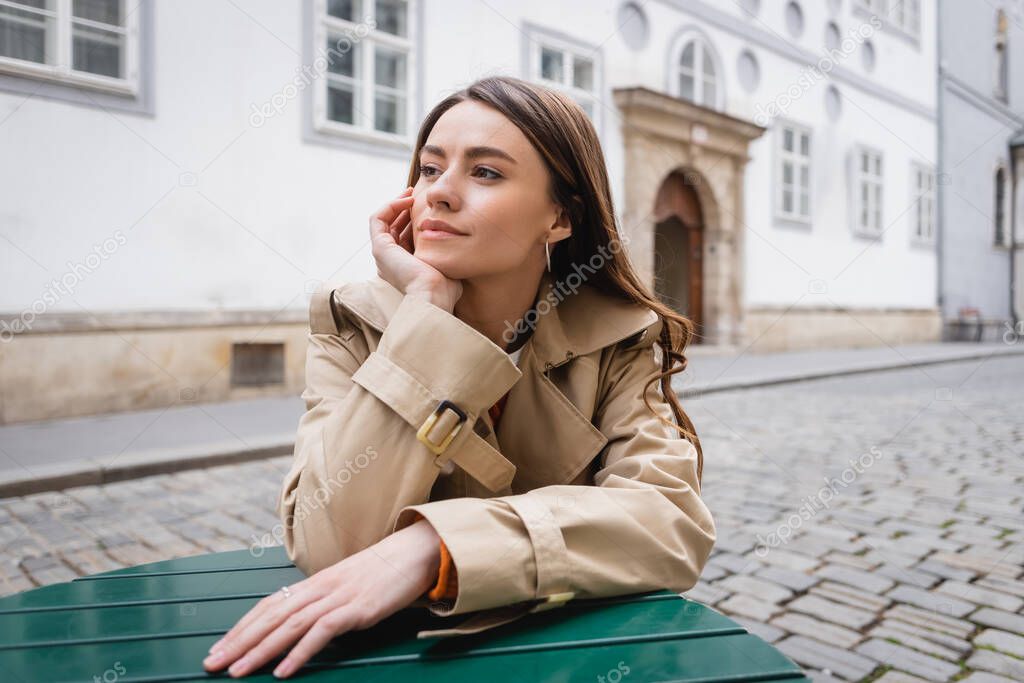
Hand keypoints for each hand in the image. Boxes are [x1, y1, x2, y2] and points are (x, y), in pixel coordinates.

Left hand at [202, 519, 441, 677]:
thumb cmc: (382, 573)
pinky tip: (283, 671)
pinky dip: (300, 652)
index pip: (268, 605)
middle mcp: (319, 588)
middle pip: (270, 617)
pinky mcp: (357, 608)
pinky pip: (322, 632)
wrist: (415, 553)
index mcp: (314, 583)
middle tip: (211, 664)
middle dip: (238, 642)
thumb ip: (323, 602)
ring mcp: (337, 597)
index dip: (241, 627)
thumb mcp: (346, 586)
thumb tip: (300, 624)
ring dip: (260, 651)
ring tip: (237, 672)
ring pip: (289, 626)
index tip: (219, 648)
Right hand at [370, 186, 462, 311]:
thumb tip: (460, 248)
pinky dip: (390, 206)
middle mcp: (390, 260)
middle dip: (403, 209)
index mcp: (404, 266)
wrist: (433, 296)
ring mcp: (382, 254)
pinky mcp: (380, 247)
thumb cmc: (444, 288)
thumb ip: (447, 256)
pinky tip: (407, 200)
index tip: (426, 207)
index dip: (412, 220)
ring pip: (383, 221)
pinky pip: (377, 219)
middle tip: (416, 195)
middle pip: (392, 227)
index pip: (404, 237)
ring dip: (396, 204)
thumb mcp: (447, 266)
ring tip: (411, 193)